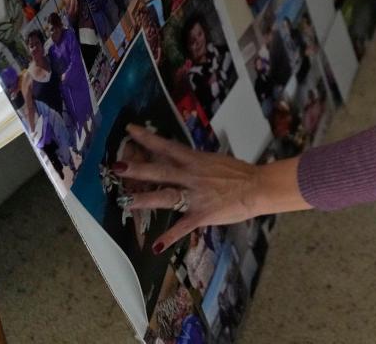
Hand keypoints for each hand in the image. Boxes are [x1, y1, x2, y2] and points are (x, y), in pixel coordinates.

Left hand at [118, 124, 310, 251]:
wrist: (258, 187)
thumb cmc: (239, 173)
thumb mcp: (213, 161)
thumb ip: (194, 163)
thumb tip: (178, 160)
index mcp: (195, 160)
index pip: (167, 146)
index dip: (147, 138)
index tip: (130, 130)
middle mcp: (192, 175)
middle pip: (160, 170)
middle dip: (138, 168)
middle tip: (116, 165)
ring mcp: (196, 195)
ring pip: (166, 196)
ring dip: (145, 199)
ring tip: (125, 202)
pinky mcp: (203, 213)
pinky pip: (183, 226)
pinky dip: (170, 237)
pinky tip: (156, 246)